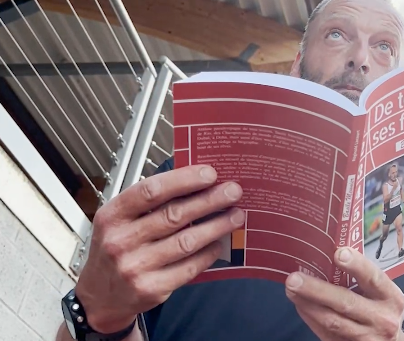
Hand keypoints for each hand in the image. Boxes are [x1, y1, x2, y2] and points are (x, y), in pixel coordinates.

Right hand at [74, 165, 244, 332]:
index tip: (210, 173)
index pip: (151, 191)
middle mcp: (120, 242)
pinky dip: (208, 253)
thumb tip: (196, 182)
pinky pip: (189, 267)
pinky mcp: (150, 289)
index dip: (183, 180)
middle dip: (209, 200)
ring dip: (217, 226)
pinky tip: (220, 243)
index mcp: (112, 216)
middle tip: (233, 191)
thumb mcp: (120, 220)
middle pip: (174, 215)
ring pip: (186, 241)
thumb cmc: (117, 249)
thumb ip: (150, 202)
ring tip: (236, 215)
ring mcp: (135, 267)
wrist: (100, 297)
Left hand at [285, 247, 403, 340]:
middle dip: (317, 290)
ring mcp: (366, 337)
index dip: (357, 265)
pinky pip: (325, 334)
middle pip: (346, 303)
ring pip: (332, 321)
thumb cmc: (383, 310)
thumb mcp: (383, 293)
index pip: (374, 278)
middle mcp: (381, 319)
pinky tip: (301, 305)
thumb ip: (364, 278)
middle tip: (295, 278)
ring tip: (291, 290)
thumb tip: (330, 255)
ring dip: (308, 305)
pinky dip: (310, 318)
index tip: (338, 253)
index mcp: (391, 298)